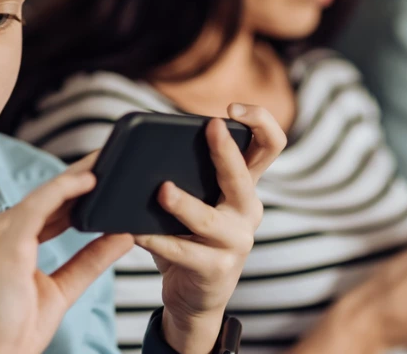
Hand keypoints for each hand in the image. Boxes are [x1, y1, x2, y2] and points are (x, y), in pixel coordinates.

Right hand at [0, 155, 133, 353]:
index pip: (45, 208)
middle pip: (46, 195)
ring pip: (44, 195)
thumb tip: (122, 235)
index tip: (101, 178)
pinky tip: (90, 180)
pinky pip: (39, 206)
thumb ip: (90, 259)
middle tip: (110, 156)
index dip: (73, 192)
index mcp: (7, 240)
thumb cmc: (12, 329)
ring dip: (78, 176)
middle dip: (79, 176)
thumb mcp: (62, 288)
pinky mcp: (5, 241)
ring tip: (107, 160)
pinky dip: (65, 190)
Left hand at [134, 103, 286, 353]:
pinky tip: (136, 232)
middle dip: (227, 151)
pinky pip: (183, 252)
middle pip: (243, 176)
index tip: (232, 110)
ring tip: (162, 191)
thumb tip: (147, 148)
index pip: (270, 144)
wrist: (195, 295)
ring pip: (209, 219)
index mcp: (244, 187)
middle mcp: (248, 211)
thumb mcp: (197, 201)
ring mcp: (237, 242)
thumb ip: (186, 175)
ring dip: (184, 204)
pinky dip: (157, 241)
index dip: (260, 120)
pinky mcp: (217, 269)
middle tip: (210, 127)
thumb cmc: (190, 237)